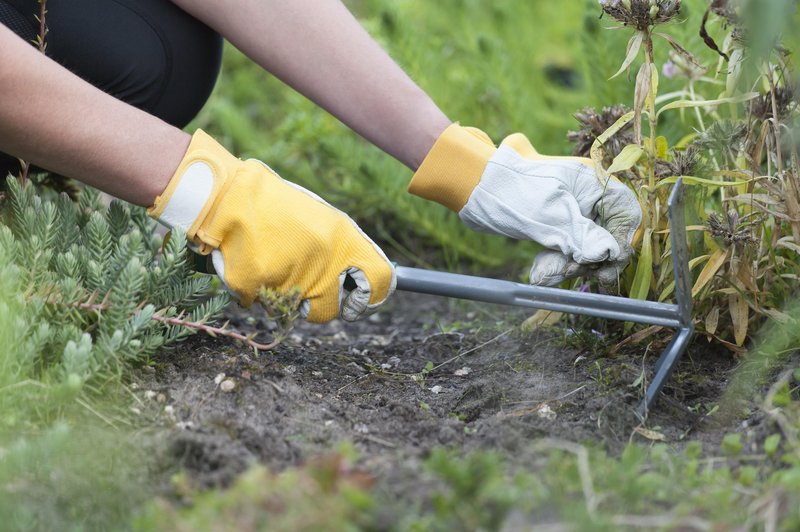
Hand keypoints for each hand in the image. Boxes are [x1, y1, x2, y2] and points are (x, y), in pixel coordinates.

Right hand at [148, 130, 395, 321]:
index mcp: (342, 239)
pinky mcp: (258, 285)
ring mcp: (290, 275)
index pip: (378, 280)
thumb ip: (341, 250)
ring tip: (270, 264)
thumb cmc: (274, 205)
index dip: (369, 297)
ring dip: (282, 296)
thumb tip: (361, 277)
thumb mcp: (320, 219)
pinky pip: (259, 302)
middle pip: (331, 310)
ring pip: (291, 309)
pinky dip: (254, 289)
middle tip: (304, 289)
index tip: (359, 301)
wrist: (227, 193)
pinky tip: (249, 264)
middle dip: (318, 305)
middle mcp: (322, 260)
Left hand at [408, 124, 640, 285]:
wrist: (475, 186)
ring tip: (544, 273)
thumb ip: (581, 235)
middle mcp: (588, 196)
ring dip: (569, 266)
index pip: (626, 214)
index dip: (620, 242)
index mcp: (595, 182)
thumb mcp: (551, 215)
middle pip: (606, 235)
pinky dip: (556, 263)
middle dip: (588, 259)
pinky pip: (567, 250)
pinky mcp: (557, 226)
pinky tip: (541, 273)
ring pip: (585, 248)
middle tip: (569, 272)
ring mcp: (572, 211)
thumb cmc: (514, 192)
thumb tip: (607, 254)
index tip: (605, 264)